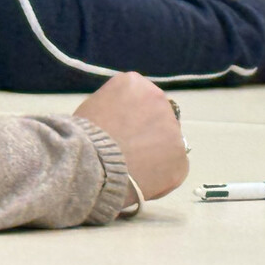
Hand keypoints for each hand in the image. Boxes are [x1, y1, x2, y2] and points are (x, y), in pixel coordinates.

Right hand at [74, 72, 188, 201]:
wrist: (91, 163)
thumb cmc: (84, 136)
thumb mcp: (94, 107)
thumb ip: (115, 108)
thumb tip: (121, 122)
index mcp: (135, 83)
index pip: (141, 99)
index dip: (132, 118)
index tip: (121, 130)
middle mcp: (160, 99)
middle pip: (157, 118)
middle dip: (147, 132)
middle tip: (129, 150)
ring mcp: (174, 130)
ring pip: (167, 143)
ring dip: (155, 153)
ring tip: (133, 169)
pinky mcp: (181, 158)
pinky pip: (173, 168)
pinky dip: (161, 175)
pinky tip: (142, 180)